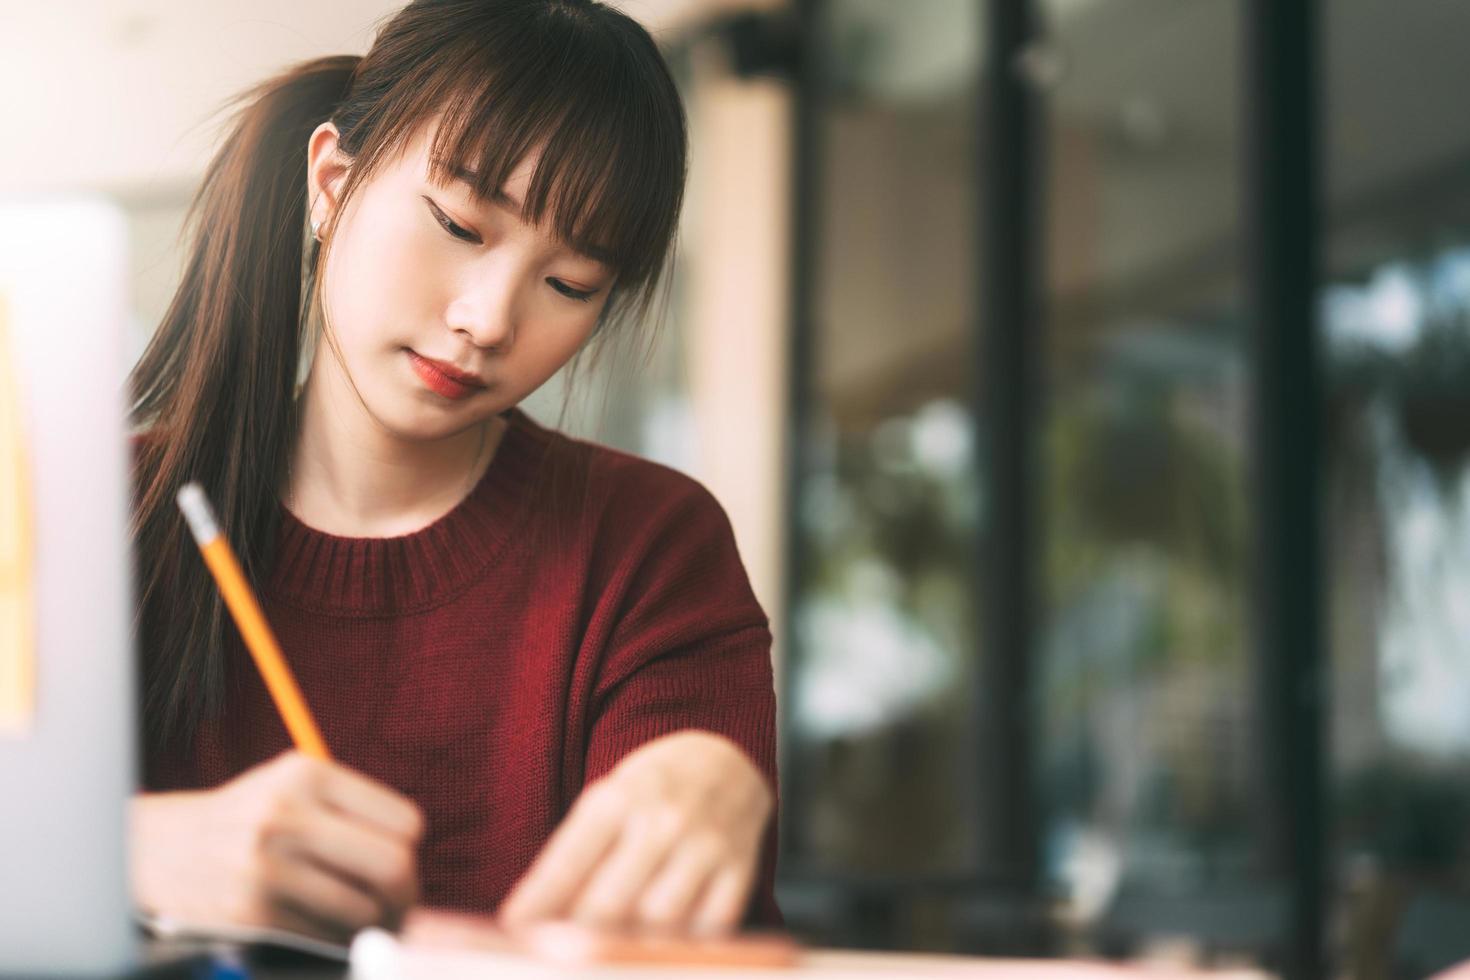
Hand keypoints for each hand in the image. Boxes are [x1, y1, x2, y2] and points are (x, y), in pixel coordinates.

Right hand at [131, 750, 424, 942]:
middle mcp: (286, 815)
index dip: (411, 847)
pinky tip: (329, 928)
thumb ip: (353, 805)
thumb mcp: (294, 784)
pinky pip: (326, 936)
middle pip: (393, 866)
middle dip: (408, 892)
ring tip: (367, 917)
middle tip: (403, 903)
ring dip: (375, 921)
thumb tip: (415, 853)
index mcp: (307, 774)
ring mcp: (267, 867)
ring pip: (364, 909)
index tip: (401, 857)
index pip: (404, 821)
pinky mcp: (252, 913)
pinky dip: (338, 938)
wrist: (160, 849)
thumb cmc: (249, 816)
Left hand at [499, 730, 772, 933]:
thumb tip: (528, 922)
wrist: (724, 763)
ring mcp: (705, 846)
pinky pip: (708, 931)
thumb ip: (571, 859)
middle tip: (557, 959)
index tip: (514, 934)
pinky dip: (680, 950)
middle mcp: (662, 820)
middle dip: (577, 941)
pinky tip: (657, 952)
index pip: (567, 863)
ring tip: (607, 959)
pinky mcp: (739, 870)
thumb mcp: (604, 805)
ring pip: (659, 923)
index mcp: (617, 799)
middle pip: (610, 904)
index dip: (537, 907)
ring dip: (628, 951)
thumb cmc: (649, 792)